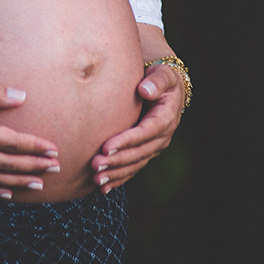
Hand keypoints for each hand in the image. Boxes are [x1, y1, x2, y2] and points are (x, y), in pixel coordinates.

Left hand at [90, 62, 184, 193]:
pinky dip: (119, 178)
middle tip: (95, 165)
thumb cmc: (161, 78)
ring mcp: (154, 147)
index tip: (106, 147)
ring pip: (135, 164)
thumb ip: (156, 81)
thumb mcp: (163, 75)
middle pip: (138, 153)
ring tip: (97, 179)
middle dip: (117, 161)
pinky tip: (103, 188)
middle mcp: (161, 137)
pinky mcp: (146, 152)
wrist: (168, 90)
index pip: (144, 133)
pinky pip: (133, 168)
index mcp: (165, 119)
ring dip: (116, 173)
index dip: (126, 141)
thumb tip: (144, 90)